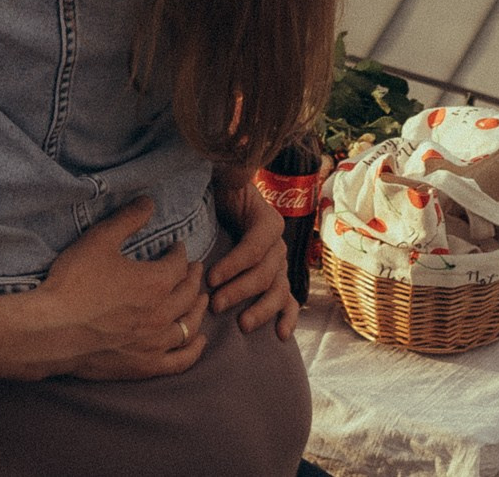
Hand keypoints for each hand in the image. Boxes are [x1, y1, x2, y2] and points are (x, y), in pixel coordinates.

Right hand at [30, 199, 207, 381]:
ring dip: (198, 309)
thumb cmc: (74, 284)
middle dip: (194, 277)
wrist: (52, 330)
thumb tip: (149, 201)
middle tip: (195, 269)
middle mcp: (163, 313)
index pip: (179, 264)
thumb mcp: (99, 240)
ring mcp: (155, 343)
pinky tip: (198, 341)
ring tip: (200, 299)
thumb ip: (127, 219)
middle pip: (189, 293)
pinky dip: (194, 350)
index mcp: (156, 282)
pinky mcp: (144, 366)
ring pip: (189, 325)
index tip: (177, 247)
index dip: (180, 252)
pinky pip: (180, 360)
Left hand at [208, 169, 299, 337]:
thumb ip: (233, 167)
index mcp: (267, 220)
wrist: (221, 202)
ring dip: (262, 309)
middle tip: (215, 304)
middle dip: (241, 290)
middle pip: (266, 272)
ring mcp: (279, 265)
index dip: (236, 263)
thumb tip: (238, 163)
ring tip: (242, 325)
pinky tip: (281, 335)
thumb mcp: (223, 175)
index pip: (256, 246)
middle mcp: (278, 244)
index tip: (210, 277)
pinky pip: (288, 301)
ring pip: (278, 290)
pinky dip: (287, 318)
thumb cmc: (217, 191)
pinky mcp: (275, 281)